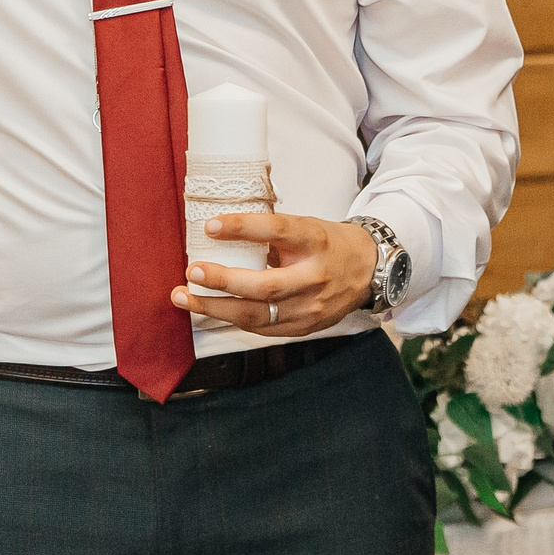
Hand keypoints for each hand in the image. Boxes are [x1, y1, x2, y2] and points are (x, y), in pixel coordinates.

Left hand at [175, 214, 379, 338]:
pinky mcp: (305, 327)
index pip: (278, 231)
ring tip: (184, 298)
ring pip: (257, 314)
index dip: (243, 228)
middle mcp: (315, 276)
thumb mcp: (307, 227)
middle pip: (265, 285)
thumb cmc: (329, 244)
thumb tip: (222, 233)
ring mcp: (311, 307)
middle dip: (222, 280)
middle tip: (191, 271)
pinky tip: (211, 311)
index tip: (211, 226)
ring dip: (215, 308)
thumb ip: (272, 235)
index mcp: (316, 241)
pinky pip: (262, 328)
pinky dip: (233, 319)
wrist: (369, 270)